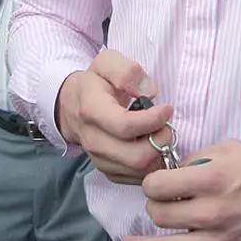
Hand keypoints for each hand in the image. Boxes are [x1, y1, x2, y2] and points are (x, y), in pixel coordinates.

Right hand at [55, 49, 172, 184]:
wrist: (72, 105)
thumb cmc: (96, 82)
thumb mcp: (107, 62)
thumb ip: (127, 71)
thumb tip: (148, 92)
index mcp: (92, 111)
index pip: (126, 126)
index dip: (153, 120)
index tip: (167, 108)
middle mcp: (93, 140)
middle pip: (136, 157)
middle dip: (161, 142)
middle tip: (167, 124)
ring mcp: (99, 159)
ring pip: (139, 171)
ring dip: (158, 154)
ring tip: (160, 133)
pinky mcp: (108, 171)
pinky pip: (136, 178)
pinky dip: (151, 165)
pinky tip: (152, 145)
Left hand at [122, 139, 240, 240]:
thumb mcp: (231, 148)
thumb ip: (199, 156)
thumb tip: (175, 170)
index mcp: (212, 178)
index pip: (159, 185)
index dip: (151, 182)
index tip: (155, 182)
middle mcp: (212, 211)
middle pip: (160, 214)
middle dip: (154, 206)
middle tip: (161, 202)